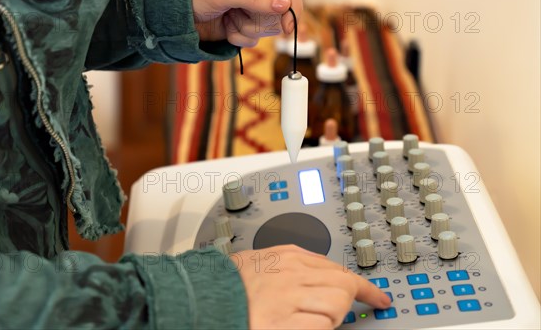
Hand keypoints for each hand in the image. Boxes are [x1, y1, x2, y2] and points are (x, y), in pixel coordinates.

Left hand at [192, 0, 302, 46]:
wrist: (177, 12)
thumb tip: (283, 5)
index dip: (293, 5)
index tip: (288, 27)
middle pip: (282, 10)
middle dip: (261, 20)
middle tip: (238, 18)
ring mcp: (256, 6)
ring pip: (269, 27)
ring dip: (247, 29)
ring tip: (228, 18)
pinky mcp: (249, 23)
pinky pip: (256, 38)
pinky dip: (240, 37)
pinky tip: (226, 26)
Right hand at [235, 245, 391, 329]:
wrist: (201, 298)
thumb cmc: (226, 283)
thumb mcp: (261, 261)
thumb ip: (290, 265)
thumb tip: (318, 275)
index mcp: (288, 256)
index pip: (338, 268)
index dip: (363, 287)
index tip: (378, 298)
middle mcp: (293, 272)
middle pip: (343, 286)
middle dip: (344, 303)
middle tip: (326, 314)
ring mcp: (289, 297)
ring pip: (336, 306)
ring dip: (328, 319)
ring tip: (302, 321)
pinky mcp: (284, 323)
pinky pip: (321, 327)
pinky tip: (296, 328)